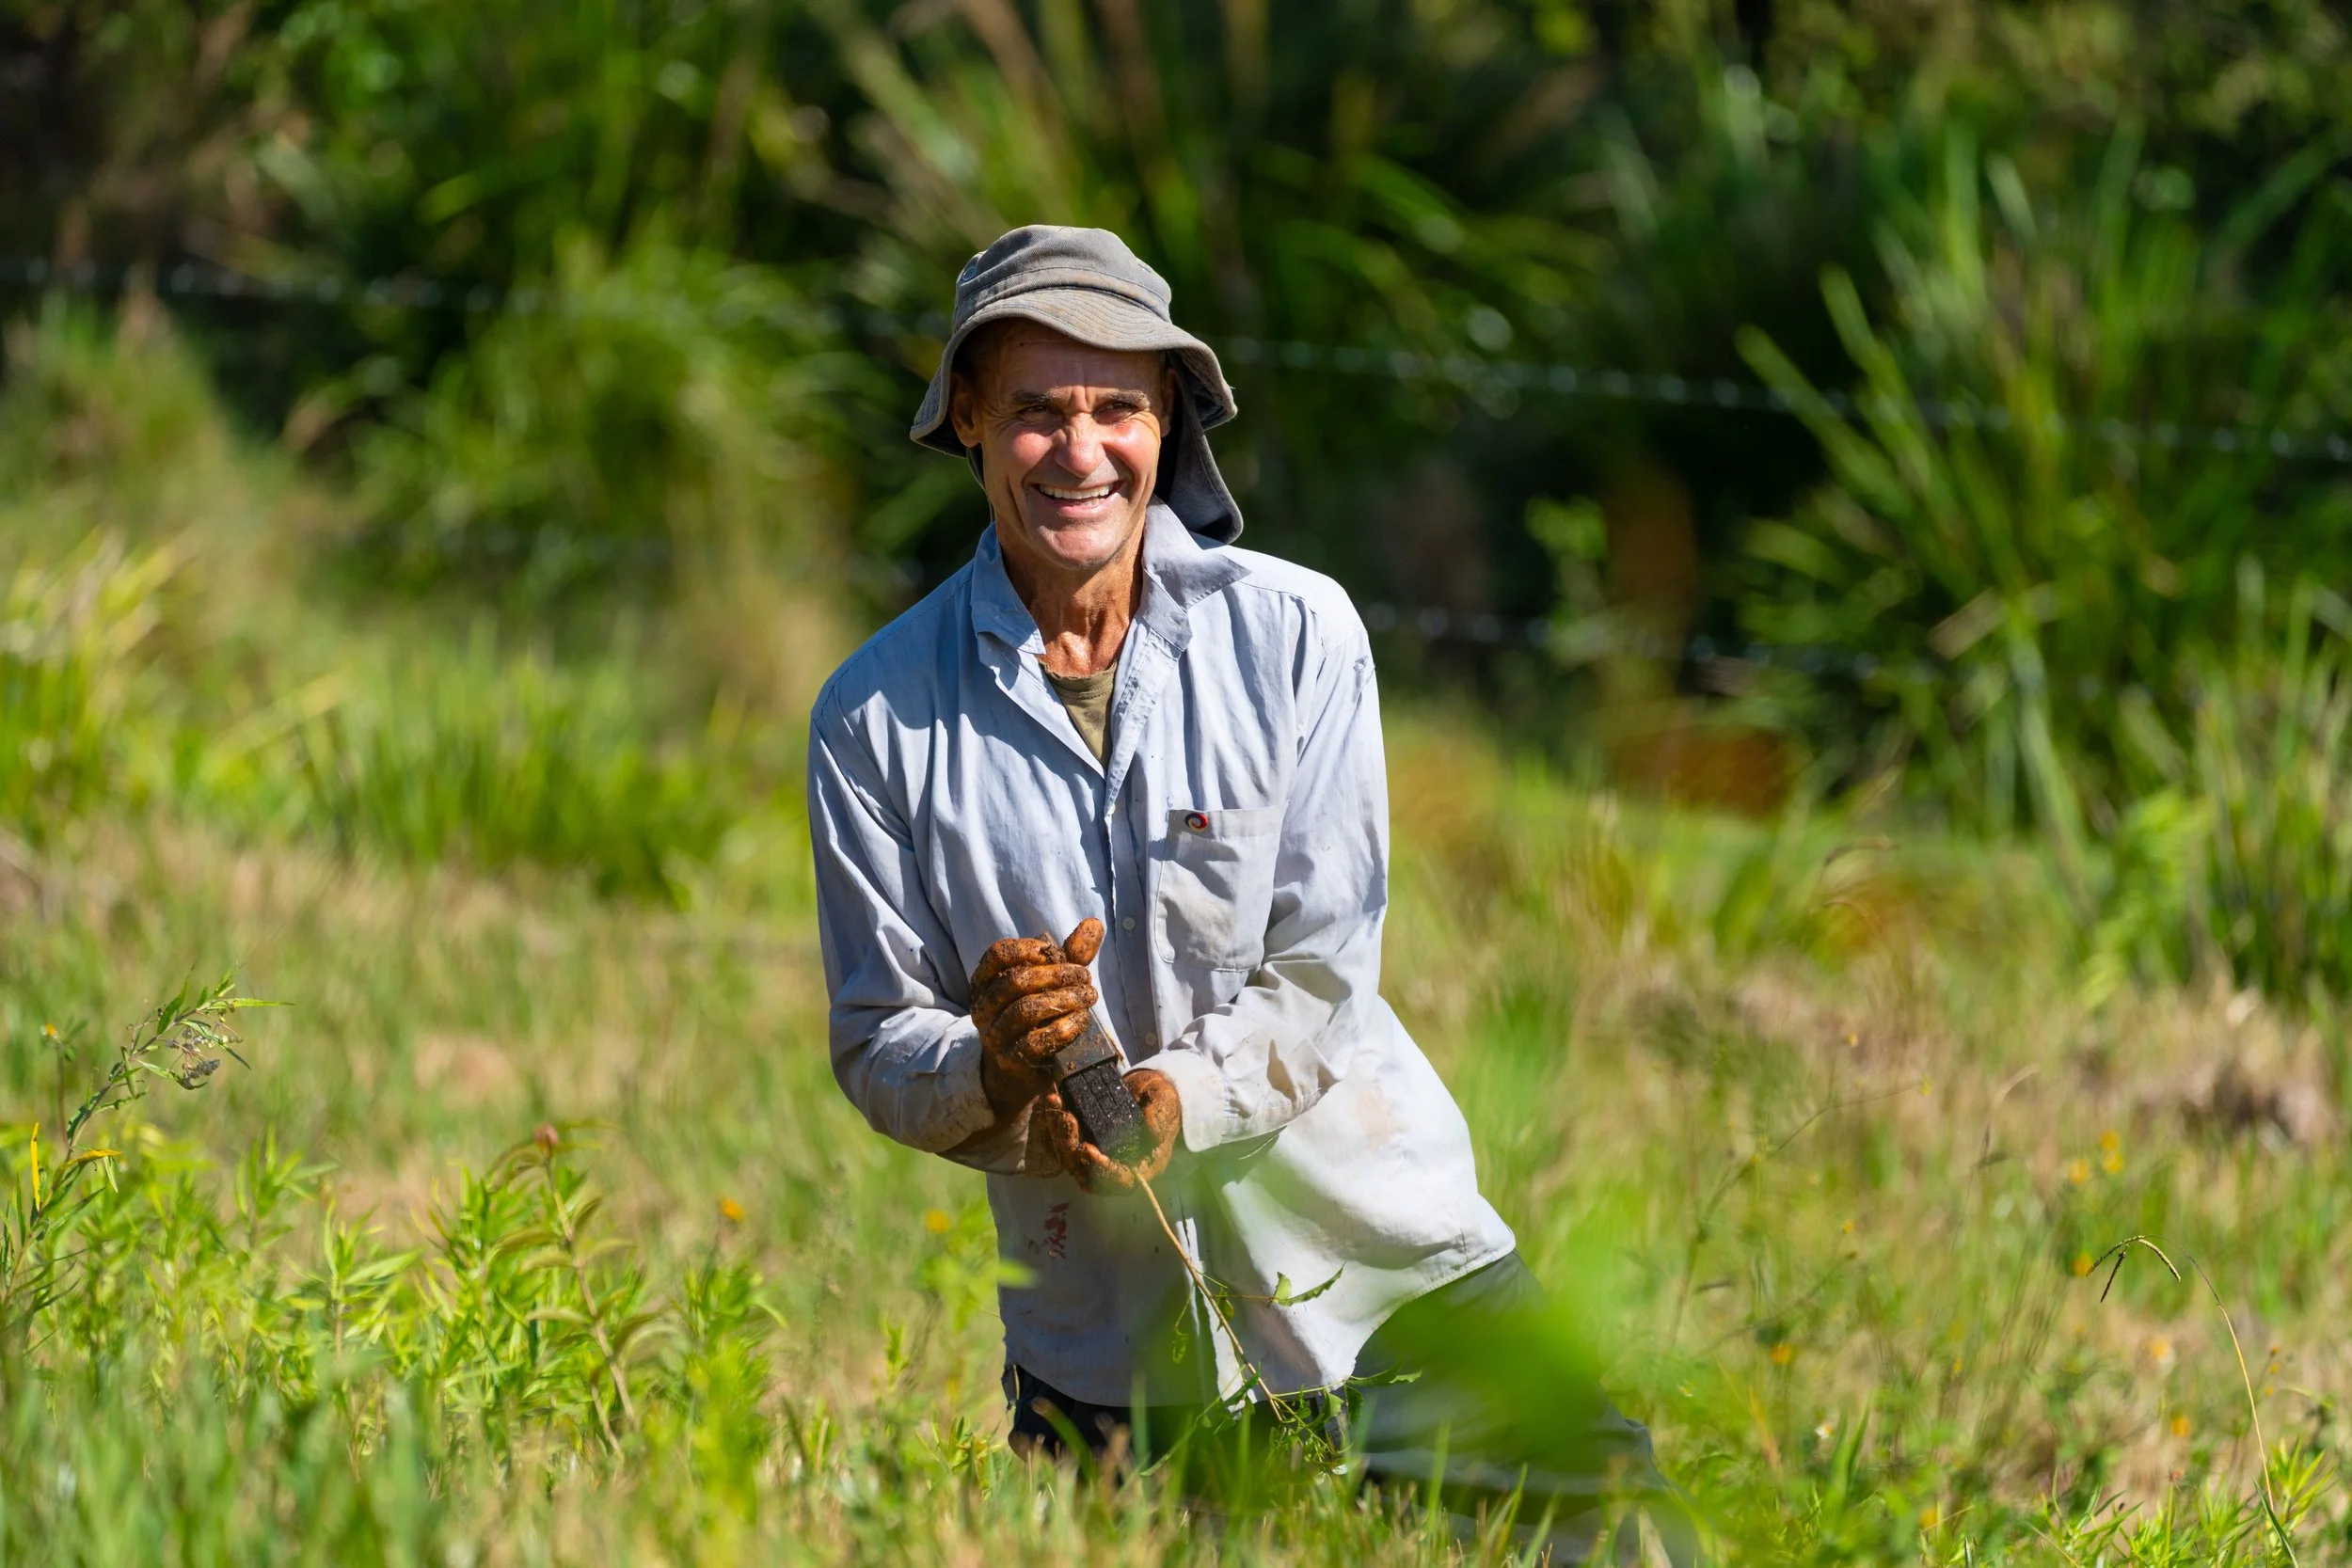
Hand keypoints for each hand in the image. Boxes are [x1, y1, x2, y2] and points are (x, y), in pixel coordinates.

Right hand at [971, 918, 1103, 1120]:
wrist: (1020, 1070)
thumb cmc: (1037, 1016)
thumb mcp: (1051, 982)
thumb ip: (1070, 954)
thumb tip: (1094, 923)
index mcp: (985, 981)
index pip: (998, 954)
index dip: (1028, 949)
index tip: (1056, 953)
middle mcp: (983, 1007)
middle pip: (1015, 981)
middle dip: (1057, 974)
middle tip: (1085, 977)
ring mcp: (994, 1036)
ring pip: (1026, 1010)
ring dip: (1065, 999)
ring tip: (1089, 996)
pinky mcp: (1011, 1061)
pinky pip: (1035, 1042)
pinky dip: (1063, 1028)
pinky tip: (1081, 1020)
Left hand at [1034, 1067, 1181, 1193]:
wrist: (1149, 1091)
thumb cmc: (1162, 1100)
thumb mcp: (1165, 1102)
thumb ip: (1159, 1116)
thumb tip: (1151, 1131)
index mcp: (1143, 1165)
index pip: (1121, 1182)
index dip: (1104, 1172)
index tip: (1089, 1150)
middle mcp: (1118, 1166)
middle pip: (1088, 1174)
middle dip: (1072, 1150)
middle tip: (1068, 1121)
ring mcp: (1099, 1155)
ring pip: (1071, 1158)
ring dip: (1060, 1136)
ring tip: (1059, 1106)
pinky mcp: (1086, 1140)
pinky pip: (1065, 1140)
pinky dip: (1057, 1124)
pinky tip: (1054, 1100)